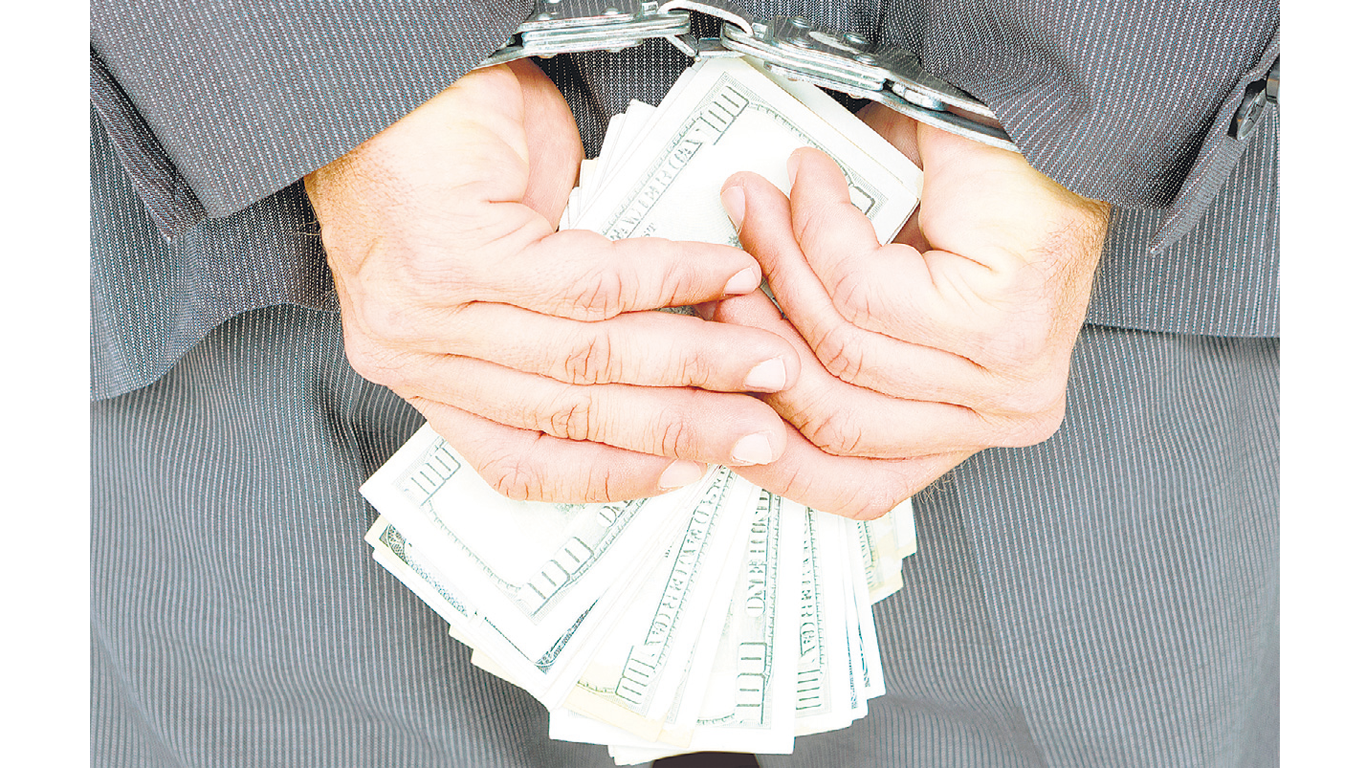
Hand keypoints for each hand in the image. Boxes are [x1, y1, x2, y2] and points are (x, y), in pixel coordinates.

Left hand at [305, 60, 797, 501]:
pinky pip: (595, 285)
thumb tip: (661, 353)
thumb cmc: (432, 155)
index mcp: (423, 370)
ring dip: (696, 362)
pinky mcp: (463, 255)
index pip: (519, 458)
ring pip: (593, 357)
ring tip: (760, 361)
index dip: (613, 475)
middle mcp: (419, 354)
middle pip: (574, 413)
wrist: (380, 77)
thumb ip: (561, 321)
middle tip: (755, 434)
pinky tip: (723, 275)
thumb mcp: (500, 262)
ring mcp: (435, 311)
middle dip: (681, 428)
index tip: (684, 474)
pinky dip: (675, 279)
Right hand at [708, 106, 1109, 518]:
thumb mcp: (883, 288)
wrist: (1037, 117)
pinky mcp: (996, 325)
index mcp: (971, 422)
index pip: (861, 484)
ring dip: (781, 266)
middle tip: (722, 282)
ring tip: (757, 207)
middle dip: (758, 345)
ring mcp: (1004, 377)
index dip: (776, 445)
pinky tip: (813, 184)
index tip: (718, 392)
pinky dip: (819, 232)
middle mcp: (997, 414)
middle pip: (838, 422)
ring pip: (842, 349)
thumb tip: (728, 345)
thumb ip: (822, 335)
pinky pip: (862, 295)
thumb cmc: (976, 189)